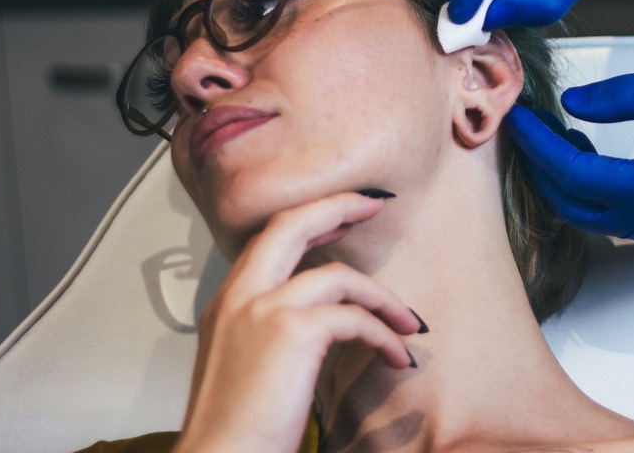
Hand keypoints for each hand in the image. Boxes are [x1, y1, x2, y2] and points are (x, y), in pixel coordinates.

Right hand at [174, 193, 423, 452]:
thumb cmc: (236, 431)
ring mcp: (263, 310)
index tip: (341, 215)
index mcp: (225, 306)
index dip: (308, 220)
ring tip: (408, 323)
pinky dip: (383, 335)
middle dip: (337, 206)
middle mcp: (238, 299)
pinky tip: (396, 357)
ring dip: (383, 298)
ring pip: (339, 275)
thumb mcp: (243, 368)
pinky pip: (354, 317)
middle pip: (290, 225)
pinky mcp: (292, 332)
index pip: (267, 242)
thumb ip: (269, 335)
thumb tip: (320, 327)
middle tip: (374, 203)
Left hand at [506, 70, 633, 253]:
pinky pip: (626, 220)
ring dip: (570, 184)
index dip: (539, 145)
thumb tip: (577, 103)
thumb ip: (627, 96)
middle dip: (543, 170)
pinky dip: (599, 192)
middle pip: (577, 209)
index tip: (519, 116)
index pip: (575, 176)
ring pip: (598, 219)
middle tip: (528, 129)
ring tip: (558, 136)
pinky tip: (596, 156)